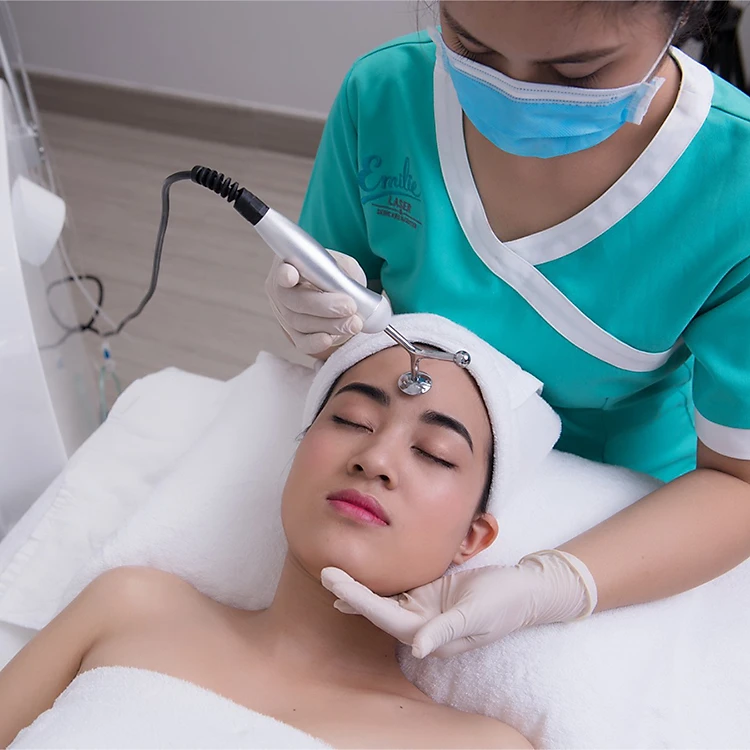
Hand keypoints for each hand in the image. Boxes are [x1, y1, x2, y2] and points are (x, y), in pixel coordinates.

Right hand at [265, 251, 366, 354]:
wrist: (338, 296)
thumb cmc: (336, 276)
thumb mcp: (343, 265)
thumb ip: (342, 273)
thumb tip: (350, 292)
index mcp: (289, 264)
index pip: (282, 269)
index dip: (285, 274)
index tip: (291, 276)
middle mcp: (280, 289)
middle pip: (294, 300)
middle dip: (323, 306)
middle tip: (350, 307)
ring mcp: (283, 313)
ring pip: (300, 322)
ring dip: (330, 324)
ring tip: (354, 323)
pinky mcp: (292, 334)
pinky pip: (301, 342)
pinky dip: (316, 342)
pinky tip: (330, 339)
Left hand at [321, 550, 596, 657]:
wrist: (525, 590)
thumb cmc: (504, 602)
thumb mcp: (476, 615)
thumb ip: (446, 631)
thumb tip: (417, 649)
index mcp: (431, 634)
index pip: (386, 617)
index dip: (359, 600)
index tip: (335, 585)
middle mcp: (423, 625)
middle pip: (378, 610)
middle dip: (351, 594)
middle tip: (325, 572)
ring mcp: (425, 610)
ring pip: (384, 602)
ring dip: (359, 591)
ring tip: (331, 576)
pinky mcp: (430, 594)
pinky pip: (398, 591)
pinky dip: (378, 587)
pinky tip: (357, 583)